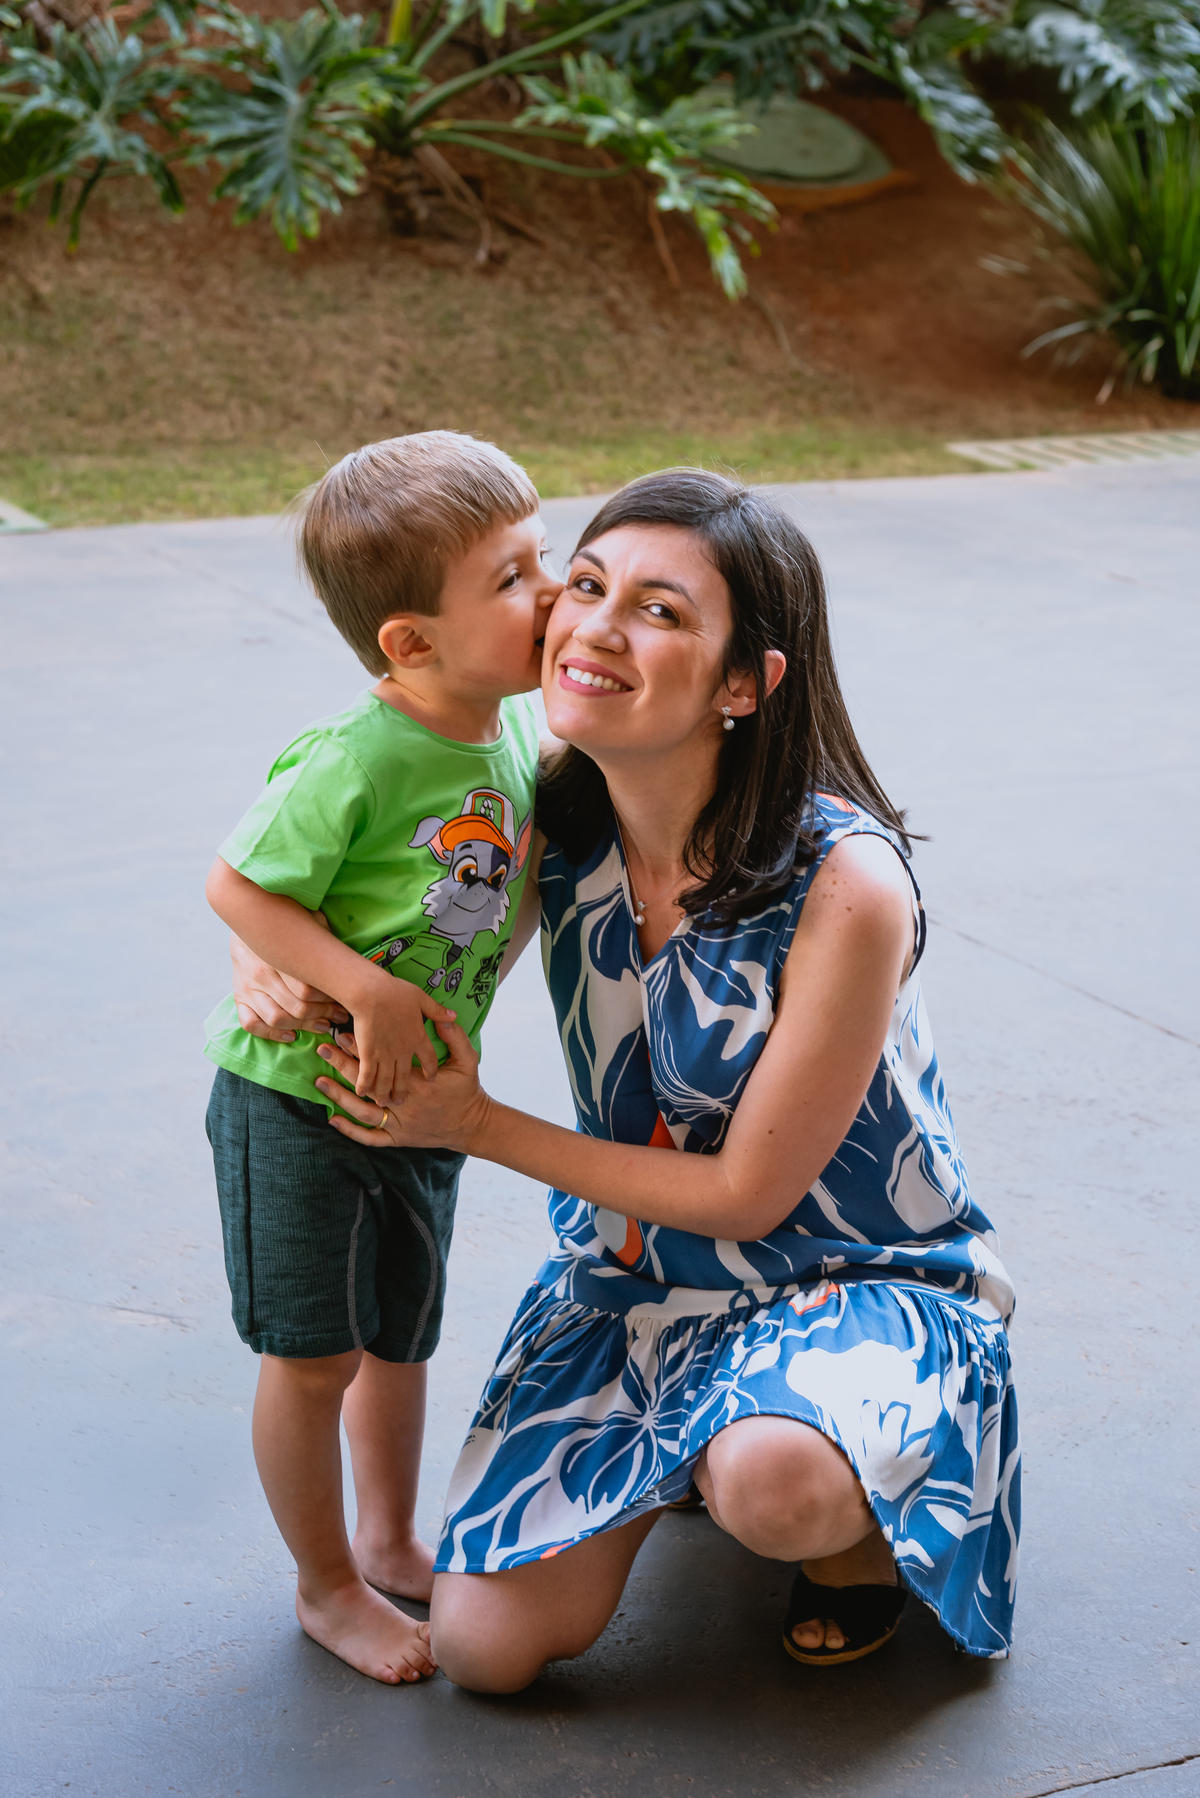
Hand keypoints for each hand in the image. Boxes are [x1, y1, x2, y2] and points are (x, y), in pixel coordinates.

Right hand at [230, 921, 347, 1042]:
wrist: (246, 920)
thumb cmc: (283, 925)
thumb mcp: (305, 921)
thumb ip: (322, 933)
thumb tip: (345, 953)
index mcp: (276, 956)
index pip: (307, 989)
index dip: (329, 1000)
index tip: (344, 1001)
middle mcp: (260, 974)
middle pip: (296, 1006)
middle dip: (323, 1014)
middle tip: (339, 1016)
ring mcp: (247, 988)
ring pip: (277, 1019)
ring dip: (304, 1027)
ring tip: (323, 1025)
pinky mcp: (239, 998)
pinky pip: (251, 1024)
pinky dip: (271, 1034)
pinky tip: (291, 1035)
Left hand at [316, 1015, 489, 1152]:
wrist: (472, 1126)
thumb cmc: (468, 1091)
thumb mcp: (469, 1060)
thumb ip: (455, 1038)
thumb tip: (442, 1017)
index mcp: (419, 1083)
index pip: (384, 1063)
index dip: (362, 1048)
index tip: (343, 1033)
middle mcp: (405, 1104)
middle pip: (368, 1085)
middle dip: (343, 1066)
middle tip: (324, 1049)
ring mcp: (400, 1125)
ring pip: (363, 1113)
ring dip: (340, 1097)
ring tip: (320, 1082)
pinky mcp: (398, 1139)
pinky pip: (370, 1138)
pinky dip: (351, 1131)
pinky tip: (333, 1119)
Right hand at [346, 978, 458, 1106]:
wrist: (371, 993)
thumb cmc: (395, 992)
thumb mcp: (422, 998)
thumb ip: (437, 1011)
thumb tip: (454, 1015)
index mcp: (418, 1038)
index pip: (429, 1060)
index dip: (430, 1070)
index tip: (431, 1078)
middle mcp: (404, 1051)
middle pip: (405, 1076)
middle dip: (402, 1090)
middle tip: (400, 1101)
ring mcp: (386, 1054)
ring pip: (386, 1080)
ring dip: (384, 1092)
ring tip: (383, 1102)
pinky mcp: (368, 1054)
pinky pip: (367, 1075)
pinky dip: (364, 1085)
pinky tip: (362, 1093)